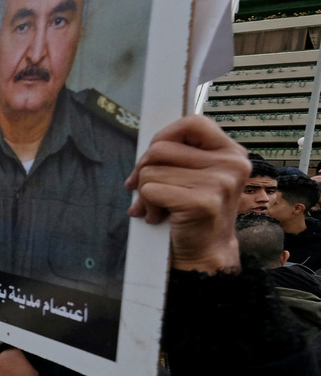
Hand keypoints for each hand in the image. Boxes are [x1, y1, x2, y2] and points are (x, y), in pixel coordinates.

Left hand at [125, 114, 247, 273]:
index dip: (165, 135)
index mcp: (231, 153)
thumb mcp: (195, 176)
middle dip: (143, 169)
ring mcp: (219, 182)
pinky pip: (150, 189)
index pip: (192, 122)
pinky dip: (147, 205)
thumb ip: (178, 156)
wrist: (205, 252)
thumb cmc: (192, 212)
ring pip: (150, 170)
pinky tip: (159, 216)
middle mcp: (231, 164)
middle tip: (145, 189)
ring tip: (160, 207)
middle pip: (161, 148)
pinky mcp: (203, 201)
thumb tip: (146, 146)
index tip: (153, 155)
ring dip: (145, 192)